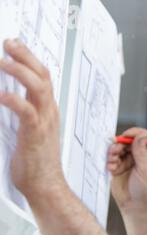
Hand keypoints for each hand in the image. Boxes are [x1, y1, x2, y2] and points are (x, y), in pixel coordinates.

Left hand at [0, 39, 65, 200]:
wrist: (46, 186)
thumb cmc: (36, 163)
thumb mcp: (30, 132)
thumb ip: (24, 114)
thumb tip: (8, 99)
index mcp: (48, 111)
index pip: (44, 77)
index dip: (30, 59)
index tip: (14, 45)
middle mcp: (49, 113)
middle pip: (43, 76)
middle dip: (26, 56)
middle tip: (9, 43)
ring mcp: (44, 123)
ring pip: (38, 88)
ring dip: (20, 72)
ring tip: (2, 61)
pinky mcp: (35, 135)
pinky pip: (27, 112)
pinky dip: (13, 100)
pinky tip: (0, 94)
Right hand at [108, 128, 146, 213]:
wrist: (134, 207)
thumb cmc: (145, 190)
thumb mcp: (146, 169)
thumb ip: (141, 152)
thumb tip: (140, 136)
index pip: (144, 137)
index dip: (135, 133)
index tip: (127, 135)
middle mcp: (139, 156)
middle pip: (128, 141)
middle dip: (121, 143)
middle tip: (116, 149)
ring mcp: (128, 162)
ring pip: (118, 149)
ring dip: (113, 152)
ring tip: (112, 160)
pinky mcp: (118, 168)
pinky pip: (111, 159)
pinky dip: (110, 161)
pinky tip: (111, 168)